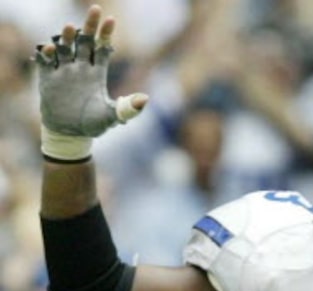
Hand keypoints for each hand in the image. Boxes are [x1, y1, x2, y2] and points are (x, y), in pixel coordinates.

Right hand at [35, 4, 146, 159]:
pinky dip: (46, 53)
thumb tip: (145, 99)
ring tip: (69, 27)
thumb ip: (127, 108)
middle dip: (90, 26)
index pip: (102, 48)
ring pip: (65, 47)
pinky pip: (45, 60)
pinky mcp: (47, 78)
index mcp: (96, 73)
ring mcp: (63, 71)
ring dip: (66, 36)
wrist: (70, 135)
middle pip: (85, 40)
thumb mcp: (112, 117)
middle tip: (96, 9)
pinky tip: (50, 49)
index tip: (111, 19)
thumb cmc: (92, 125)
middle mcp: (80, 68)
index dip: (106, 34)